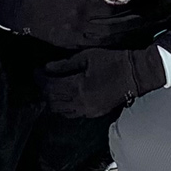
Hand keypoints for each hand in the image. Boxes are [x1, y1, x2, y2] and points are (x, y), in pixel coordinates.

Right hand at [0, 0, 145, 49]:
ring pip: (111, 38)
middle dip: (137, 23)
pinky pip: (100, 44)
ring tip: (148, 27)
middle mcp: (81, 28)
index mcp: (79, 10)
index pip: (113, 9)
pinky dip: (116, 41)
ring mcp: (78, 39)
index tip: (148, 0)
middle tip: (157, 17)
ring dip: (130, 34)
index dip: (132, 6)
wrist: (19, 13)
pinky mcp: (74, 44)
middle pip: (117, 27)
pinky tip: (127, 37)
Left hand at [39, 46, 166, 117]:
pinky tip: (63, 98)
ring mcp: (88, 110)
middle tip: (41, 79)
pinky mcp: (94, 113)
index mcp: (78, 86)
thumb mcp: (87, 56)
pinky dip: (64, 107)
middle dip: (44, 90)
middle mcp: (81, 102)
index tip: (36, 71)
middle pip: (53, 101)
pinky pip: (73, 114)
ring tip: (50, 88)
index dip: (40, 79)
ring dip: (53, 100)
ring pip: (61, 111)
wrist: (134, 74)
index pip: (51, 87)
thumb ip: (65, 64)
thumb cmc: (112, 61)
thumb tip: (47, 68)